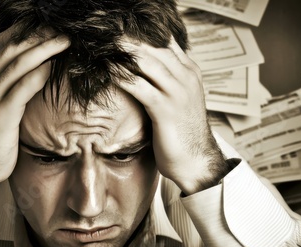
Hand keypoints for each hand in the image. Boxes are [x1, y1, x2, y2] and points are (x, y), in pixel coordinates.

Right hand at [0, 27, 69, 199]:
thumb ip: (7, 87)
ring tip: (64, 41)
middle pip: (12, 47)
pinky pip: (21, 88)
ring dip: (43, 48)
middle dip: (39, 35)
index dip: (26, 30)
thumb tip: (33, 73)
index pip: (2, 43)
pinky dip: (37, 74)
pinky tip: (51, 66)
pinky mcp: (0, 115)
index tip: (47, 25)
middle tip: (61, 29)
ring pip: (17, 63)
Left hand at [118, 38, 228, 194]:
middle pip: (155, 48)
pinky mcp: (165, 110)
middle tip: (107, 35)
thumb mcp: (180, 97)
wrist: (196, 160)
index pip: (167, 42)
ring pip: (148, 63)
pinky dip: (122, 77)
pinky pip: (140, 87)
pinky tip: (108, 71)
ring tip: (104, 47)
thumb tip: (144, 67)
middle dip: (129, 40)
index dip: (144, 34)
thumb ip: (168, 79)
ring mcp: (177, 93)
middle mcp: (186, 78)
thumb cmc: (183, 130)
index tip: (122, 31)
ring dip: (123, 53)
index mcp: (190, 72)